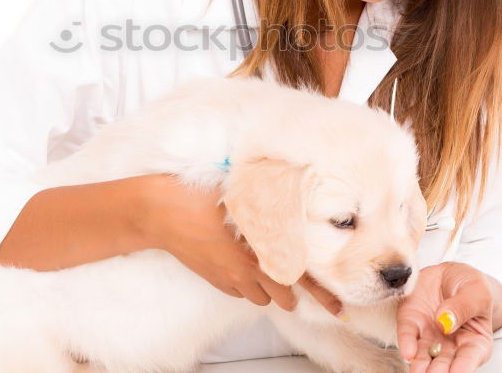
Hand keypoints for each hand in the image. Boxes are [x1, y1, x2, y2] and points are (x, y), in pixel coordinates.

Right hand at [139, 173, 341, 316]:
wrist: (162, 211)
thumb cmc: (202, 194)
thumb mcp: (245, 192)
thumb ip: (274, 204)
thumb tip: (298, 205)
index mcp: (262, 245)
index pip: (303, 276)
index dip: (324, 295)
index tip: (340, 309)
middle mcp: (248, 268)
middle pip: (283, 296)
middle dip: (292, 293)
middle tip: (294, 283)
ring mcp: (230, 277)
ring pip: (261, 297)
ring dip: (267, 286)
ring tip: (261, 264)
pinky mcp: (215, 280)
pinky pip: (239, 291)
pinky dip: (245, 283)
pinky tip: (238, 261)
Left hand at [396, 262, 501, 372]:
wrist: (450, 272)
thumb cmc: (471, 286)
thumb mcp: (477, 292)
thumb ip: (464, 306)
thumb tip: (446, 321)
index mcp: (475, 342)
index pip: (470, 358)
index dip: (463, 367)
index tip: (456, 372)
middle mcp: (451, 345)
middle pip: (445, 363)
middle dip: (438, 371)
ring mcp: (430, 336)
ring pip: (424, 355)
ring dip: (420, 365)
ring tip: (417, 371)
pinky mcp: (412, 323)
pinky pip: (408, 334)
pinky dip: (406, 343)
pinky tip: (408, 352)